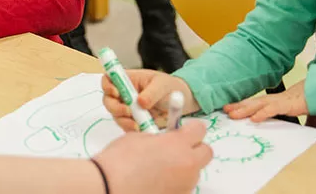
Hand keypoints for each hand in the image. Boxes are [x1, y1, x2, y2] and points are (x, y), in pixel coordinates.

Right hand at [92, 121, 211, 193]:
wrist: (109, 186)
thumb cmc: (118, 161)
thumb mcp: (139, 137)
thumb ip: (159, 137)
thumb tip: (165, 138)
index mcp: (178, 143)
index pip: (200, 129)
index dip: (190, 128)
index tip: (182, 130)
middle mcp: (187, 164)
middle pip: (206, 152)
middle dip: (194, 149)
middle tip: (176, 149)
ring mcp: (185, 184)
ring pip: (194, 171)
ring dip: (183, 167)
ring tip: (159, 169)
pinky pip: (183, 186)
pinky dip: (173, 183)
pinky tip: (155, 182)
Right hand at [102, 70, 200, 131]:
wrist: (183, 102)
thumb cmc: (171, 87)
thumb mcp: (163, 85)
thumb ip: (152, 92)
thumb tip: (140, 102)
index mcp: (128, 80)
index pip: (108, 80)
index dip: (107, 86)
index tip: (116, 93)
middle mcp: (124, 94)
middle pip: (108, 100)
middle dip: (115, 107)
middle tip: (128, 111)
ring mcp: (128, 109)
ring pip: (116, 116)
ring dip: (124, 120)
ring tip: (137, 124)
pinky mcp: (133, 122)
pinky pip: (126, 126)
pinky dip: (131, 129)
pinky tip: (141, 129)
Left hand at [223, 80, 307, 122]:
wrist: (314, 93)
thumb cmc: (300, 101)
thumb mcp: (285, 109)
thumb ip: (278, 114)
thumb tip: (275, 122)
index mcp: (269, 101)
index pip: (251, 103)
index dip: (239, 105)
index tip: (226, 109)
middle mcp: (270, 100)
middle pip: (250, 103)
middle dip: (237, 107)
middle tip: (224, 110)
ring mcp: (277, 102)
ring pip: (257, 105)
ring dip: (244, 110)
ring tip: (233, 115)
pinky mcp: (285, 105)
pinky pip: (272, 110)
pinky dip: (263, 114)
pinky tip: (254, 119)